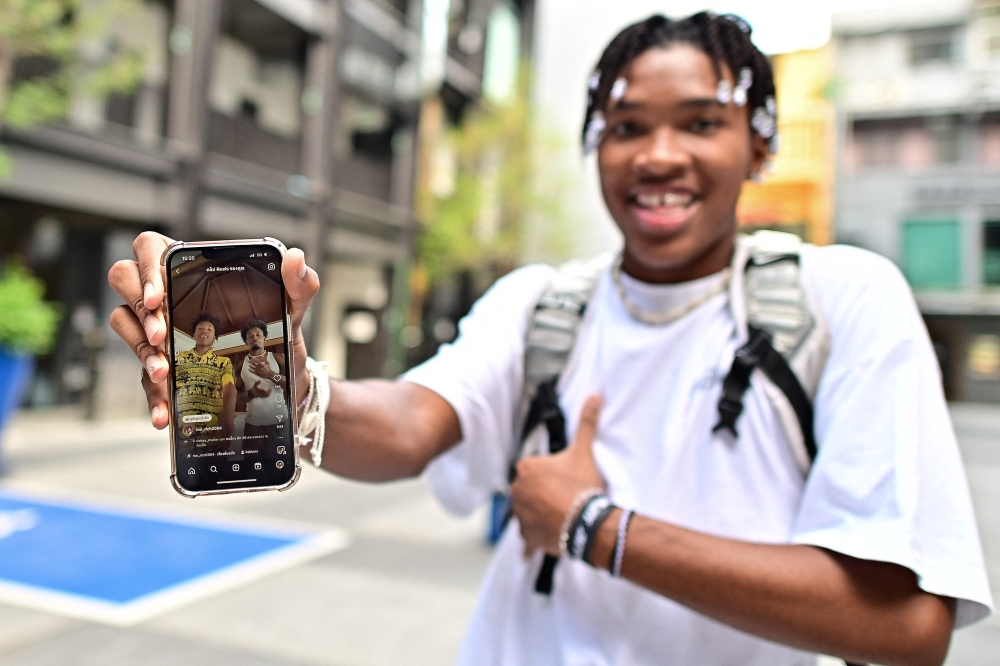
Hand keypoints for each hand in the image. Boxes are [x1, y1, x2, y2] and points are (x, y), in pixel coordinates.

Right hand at [107, 232, 319, 428]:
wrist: (284, 378)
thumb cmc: (279, 330)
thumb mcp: (294, 308)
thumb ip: (299, 282)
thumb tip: (295, 258)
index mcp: (193, 270)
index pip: (150, 248)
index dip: (146, 269)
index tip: (158, 298)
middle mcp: (168, 294)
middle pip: (124, 280)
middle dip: (140, 310)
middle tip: (163, 337)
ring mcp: (158, 329)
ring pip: (124, 324)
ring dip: (140, 350)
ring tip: (163, 373)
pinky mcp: (161, 364)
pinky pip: (143, 376)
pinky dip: (152, 396)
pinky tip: (165, 412)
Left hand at [510, 395, 605, 555]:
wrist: (586, 522)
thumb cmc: (582, 485)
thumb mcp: (584, 452)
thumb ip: (586, 423)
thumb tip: (595, 396)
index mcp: (525, 468)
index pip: (534, 470)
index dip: (550, 475)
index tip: (564, 481)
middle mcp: (516, 491)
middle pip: (529, 491)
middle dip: (543, 495)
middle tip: (565, 498)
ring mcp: (519, 515)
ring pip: (528, 513)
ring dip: (540, 515)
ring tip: (562, 516)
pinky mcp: (526, 537)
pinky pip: (529, 537)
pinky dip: (537, 537)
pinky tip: (553, 534)